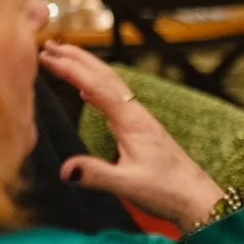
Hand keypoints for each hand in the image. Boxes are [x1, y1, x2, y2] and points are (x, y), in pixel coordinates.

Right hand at [38, 42, 224, 228]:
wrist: (197, 198)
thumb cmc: (167, 192)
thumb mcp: (128, 186)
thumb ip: (96, 175)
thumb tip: (64, 169)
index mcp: (132, 122)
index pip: (96, 87)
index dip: (71, 69)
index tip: (47, 56)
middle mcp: (136, 115)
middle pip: (105, 77)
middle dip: (77, 59)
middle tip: (49, 45)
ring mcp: (140, 120)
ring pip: (111, 85)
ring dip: (87, 69)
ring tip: (64, 58)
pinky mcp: (142, 130)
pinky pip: (115, 99)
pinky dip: (97, 87)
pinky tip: (87, 92)